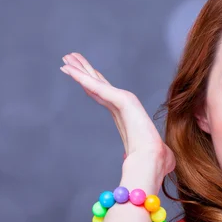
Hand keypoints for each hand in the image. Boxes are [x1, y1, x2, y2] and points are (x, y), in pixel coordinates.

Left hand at [60, 52, 175, 176]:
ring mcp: (123, 102)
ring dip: (81, 68)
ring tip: (67, 57)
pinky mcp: (122, 101)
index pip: (106, 96)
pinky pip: (96, 86)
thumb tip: (137, 164)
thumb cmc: (154, 161)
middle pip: (100, 83)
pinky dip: (81, 77)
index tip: (85, 74)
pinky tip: (68, 69)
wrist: (152, 162)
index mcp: (126, 116)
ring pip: (96, 81)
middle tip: (72, 57)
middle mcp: (123, 106)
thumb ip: (139, 153)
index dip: (94, 84)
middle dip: (86, 70)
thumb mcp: (145, 153)